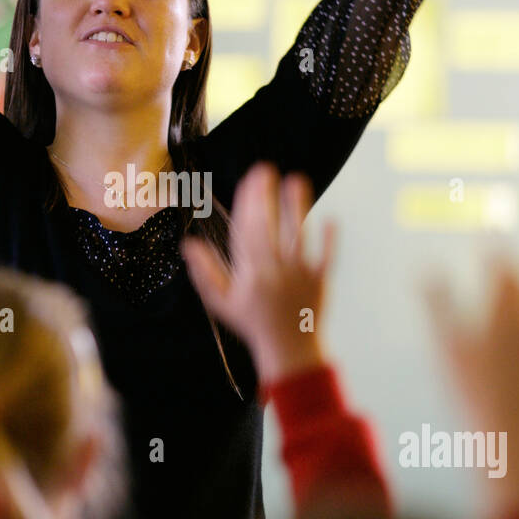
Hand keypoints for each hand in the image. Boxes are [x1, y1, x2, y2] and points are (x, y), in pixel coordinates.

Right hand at [181, 162, 335, 382]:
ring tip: (296, 180)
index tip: (247, 180)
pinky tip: (330, 218)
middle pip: (268, 228)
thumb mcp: (221, 302)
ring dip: (297, 208)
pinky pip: (326, 258)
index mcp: (248, 274)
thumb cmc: (251, 323)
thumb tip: (187, 244)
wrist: (288, 350)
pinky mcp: (320, 282)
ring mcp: (299, 277)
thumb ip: (205, 272)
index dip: (245, 204)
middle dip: (266, 197)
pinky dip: (329, 239)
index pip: (245, 231)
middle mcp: (273, 272)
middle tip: (265, 169)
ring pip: (298, 237)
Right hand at [426, 261, 518, 434]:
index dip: (492, 245)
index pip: (501, 265)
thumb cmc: (472, 391)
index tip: (486, 232)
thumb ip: (437, 303)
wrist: (507, 431)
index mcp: (503, 312)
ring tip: (518, 277)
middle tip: (497, 252)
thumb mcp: (446, 346)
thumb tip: (425, 269)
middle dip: (510, 262)